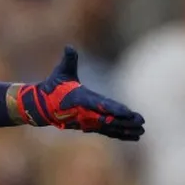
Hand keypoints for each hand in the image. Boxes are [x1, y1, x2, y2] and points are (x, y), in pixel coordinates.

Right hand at [13, 47, 144, 140]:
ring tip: (141, 133)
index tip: (128, 112)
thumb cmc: (54, 87)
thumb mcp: (61, 71)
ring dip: (126, 130)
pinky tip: (133, 137)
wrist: (43, 106)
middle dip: (125, 122)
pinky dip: (121, 135)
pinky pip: (107, 132)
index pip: (100, 105)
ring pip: (110, 128)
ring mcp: (88, 121)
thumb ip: (68, 60)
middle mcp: (86, 113)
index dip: (114, 109)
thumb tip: (69, 47)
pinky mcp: (90, 126)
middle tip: (141, 122)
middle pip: (109, 119)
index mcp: (81, 99)